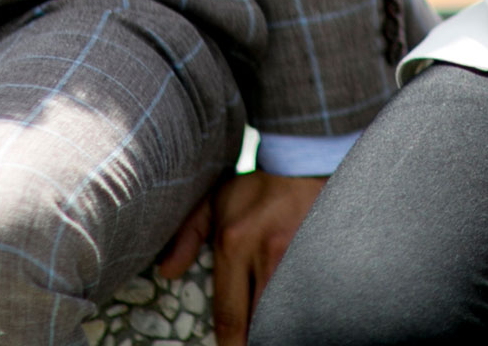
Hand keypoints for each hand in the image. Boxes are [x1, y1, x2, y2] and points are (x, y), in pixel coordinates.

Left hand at [155, 171, 325, 345]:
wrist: (302, 160)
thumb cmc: (254, 186)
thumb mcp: (213, 202)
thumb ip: (186, 236)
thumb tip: (167, 272)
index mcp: (235, 244)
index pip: (230, 313)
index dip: (228, 342)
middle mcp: (267, 253)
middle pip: (261, 319)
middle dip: (254, 339)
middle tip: (248, 343)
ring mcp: (299, 254)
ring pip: (287, 309)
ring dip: (278, 324)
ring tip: (271, 329)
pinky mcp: (320, 251)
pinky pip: (309, 290)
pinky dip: (301, 306)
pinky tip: (295, 312)